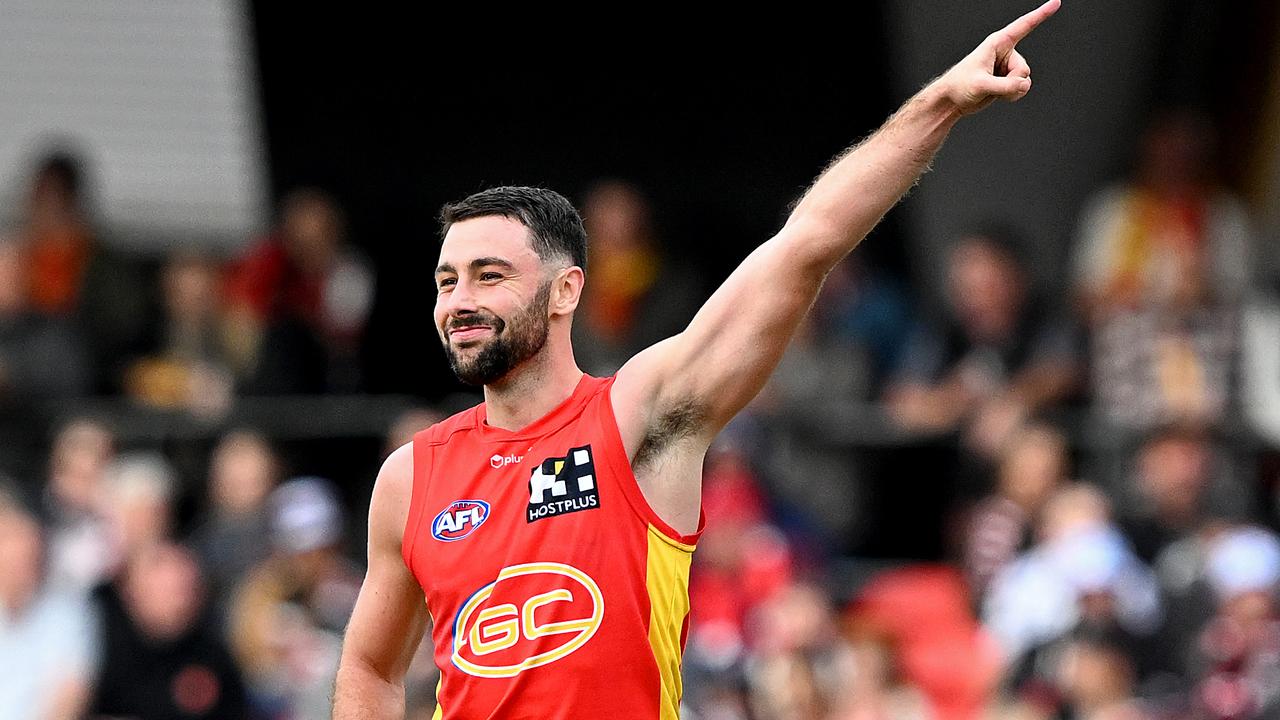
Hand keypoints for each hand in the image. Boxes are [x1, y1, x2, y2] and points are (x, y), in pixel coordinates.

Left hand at [936, 0, 1060, 115]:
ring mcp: (1007, 68)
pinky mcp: (1007, 80)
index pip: (1024, 26)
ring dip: (1011, 90)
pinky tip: (997, 95)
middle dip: (1012, 82)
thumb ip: (1005, 86)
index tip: (1056, 2)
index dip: (1041, 14)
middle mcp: (1005, 53)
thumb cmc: (959, 86)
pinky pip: (1021, 88)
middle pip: (1024, 68)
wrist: (951, 101)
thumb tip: (1024, 85)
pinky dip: (1012, 95)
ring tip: (992, 90)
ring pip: (1024, 80)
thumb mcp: (981, 85)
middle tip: (992, 86)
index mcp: (997, 43)